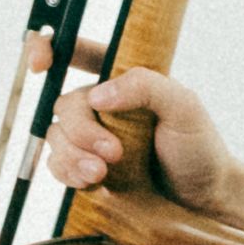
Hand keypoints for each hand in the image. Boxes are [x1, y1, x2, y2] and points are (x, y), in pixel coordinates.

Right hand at [38, 68, 223, 207]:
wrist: (202, 196)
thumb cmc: (198, 145)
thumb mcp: (185, 108)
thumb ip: (147, 87)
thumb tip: (98, 94)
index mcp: (123, 77)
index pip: (76, 50)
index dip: (47, 48)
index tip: (40, 66)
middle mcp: (103, 102)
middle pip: (64, 104)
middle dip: (81, 130)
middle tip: (113, 152)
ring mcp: (92, 134)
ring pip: (55, 136)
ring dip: (73, 156)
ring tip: (102, 173)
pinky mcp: (86, 164)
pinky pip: (57, 164)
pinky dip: (68, 172)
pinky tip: (91, 182)